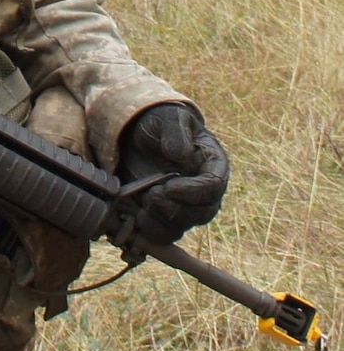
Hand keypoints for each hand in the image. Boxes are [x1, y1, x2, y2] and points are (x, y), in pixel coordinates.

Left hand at [119, 103, 229, 243]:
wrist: (136, 132)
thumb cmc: (158, 121)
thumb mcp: (166, 117)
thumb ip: (175, 132)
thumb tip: (181, 155)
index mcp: (212, 164)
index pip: (213, 186)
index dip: (193, 192)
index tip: (169, 187)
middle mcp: (204, 189)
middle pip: (201, 213)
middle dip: (175, 209)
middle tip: (151, 195)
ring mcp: (185, 204)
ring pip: (182, 226)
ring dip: (161, 220)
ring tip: (143, 203)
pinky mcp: (165, 214)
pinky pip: (164, 233)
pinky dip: (151, 230)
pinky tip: (137, 218)